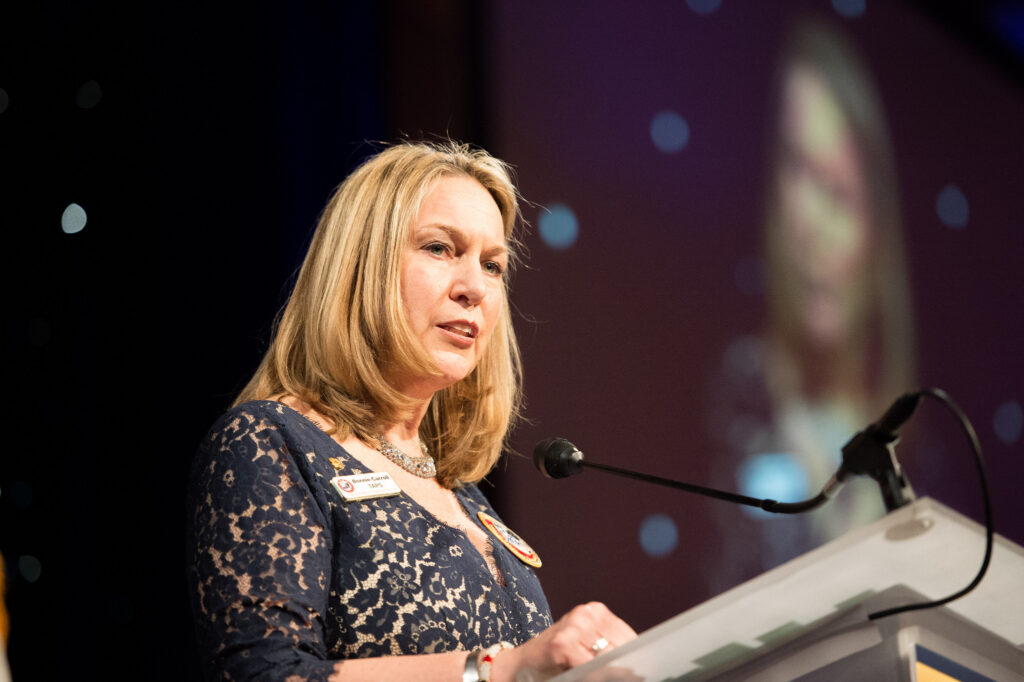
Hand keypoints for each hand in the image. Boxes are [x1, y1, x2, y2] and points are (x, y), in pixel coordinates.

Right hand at [491, 602, 636, 681]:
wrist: (519, 665)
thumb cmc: (555, 660)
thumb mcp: (584, 647)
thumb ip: (608, 650)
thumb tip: (638, 667)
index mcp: (595, 611)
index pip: (629, 637)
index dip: (635, 659)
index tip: (639, 673)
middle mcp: (586, 613)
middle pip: (620, 647)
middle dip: (624, 668)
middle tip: (631, 677)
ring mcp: (573, 626)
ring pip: (607, 656)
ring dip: (610, 672)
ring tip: (608, 676)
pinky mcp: (562, 643)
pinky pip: (590, 666)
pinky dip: (595, 675)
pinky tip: (585, 675)